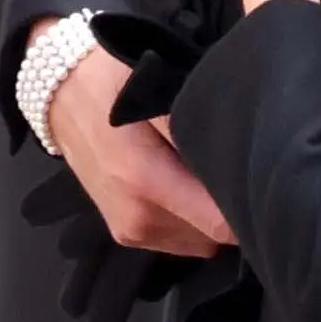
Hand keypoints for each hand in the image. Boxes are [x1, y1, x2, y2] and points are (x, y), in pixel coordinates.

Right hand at [42, 28, 236, 256]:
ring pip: (200, 241)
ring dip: (208, 214)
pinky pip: (179, 239)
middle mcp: (138, 219)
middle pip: (214, 236)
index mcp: (146, 183)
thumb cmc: (110, 81)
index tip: (262, 185)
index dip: (247, 209)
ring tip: (202, 173)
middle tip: (235, 169)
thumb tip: (235, 157)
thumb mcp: (155, 88)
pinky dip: (189, 219)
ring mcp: (130, 231)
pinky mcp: (126, 234)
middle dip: (229, 207)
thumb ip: (194, 128)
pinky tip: (183, 185)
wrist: (58, 93)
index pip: (221, 225)